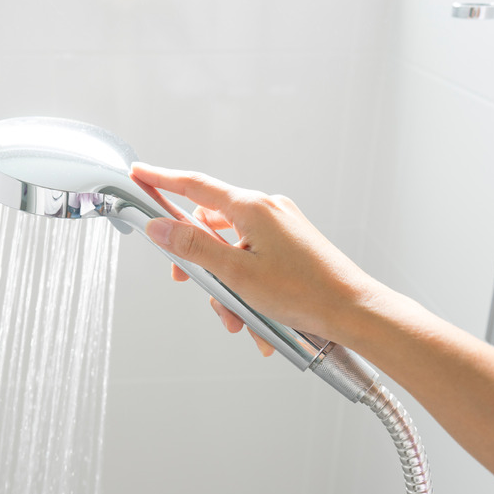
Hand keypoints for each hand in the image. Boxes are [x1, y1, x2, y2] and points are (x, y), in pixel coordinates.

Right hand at [131, 163, 375, 354]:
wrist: (354, 311)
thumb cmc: (305, 292)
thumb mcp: (236, 273)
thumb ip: (192, 247)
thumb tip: (158, 226)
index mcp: (252, 207)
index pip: (194, 186)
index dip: (162, 180)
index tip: (139, 173)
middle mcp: (266, 210)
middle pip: (210, 227)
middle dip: (200, 263)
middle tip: (193, 285)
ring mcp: (279, 227)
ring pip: (231, 251)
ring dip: (227, 287)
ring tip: (240, 320)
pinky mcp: (289, 245)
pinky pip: (252, 261)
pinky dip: (247, 288)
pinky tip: (257, 319)